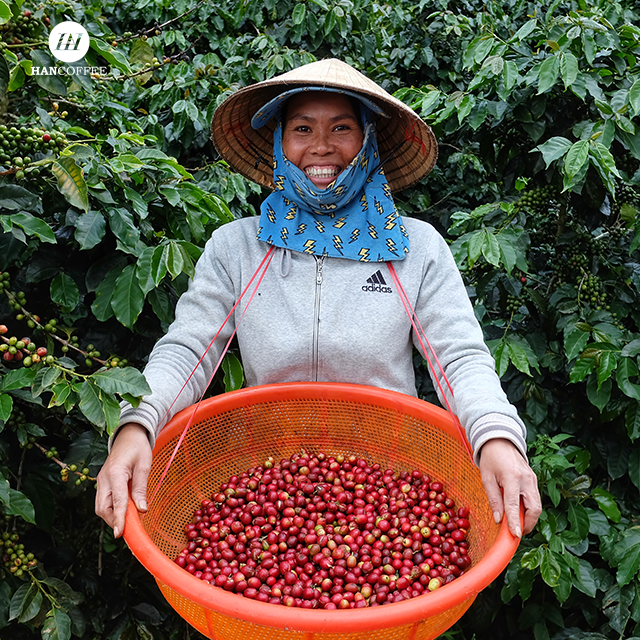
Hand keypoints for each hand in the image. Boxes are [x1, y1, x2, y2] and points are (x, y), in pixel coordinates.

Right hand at [95, 423, 151, 537]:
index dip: (118, 519)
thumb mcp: (144, 466)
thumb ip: (141, 488)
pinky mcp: (102, 482)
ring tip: (127, 520)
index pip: (116, 501)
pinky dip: (111, 509)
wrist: (128, 434)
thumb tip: (142, 510)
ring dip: (112, 516)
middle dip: (113, 520)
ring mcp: (101, 480)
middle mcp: (103, 478)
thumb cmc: (138, 448)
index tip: (120, 534)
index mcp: (115, 473)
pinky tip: (123, 510)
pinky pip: (103, 501)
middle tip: (128, 528)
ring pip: (101, 507)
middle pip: (103, 508)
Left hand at [478, 438, 540, 537]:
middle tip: (516, 531)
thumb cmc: (491, 458)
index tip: (515, 535)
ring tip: (517, 523)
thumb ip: (494, 499)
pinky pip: (536, 498)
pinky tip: (520, 511)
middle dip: (528, 524)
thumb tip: (499, 520)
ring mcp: (532, 479)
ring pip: (538, 505)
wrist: (500, 441)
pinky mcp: (534, 479)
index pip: (514, 505)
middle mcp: (526, 479)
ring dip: (529, 518)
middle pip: (534, 508)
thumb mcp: (486, 478)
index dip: (515, 522)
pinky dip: (530, 508)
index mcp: (512, 477)